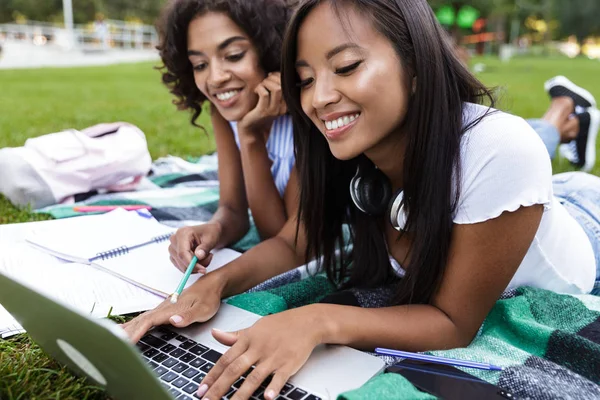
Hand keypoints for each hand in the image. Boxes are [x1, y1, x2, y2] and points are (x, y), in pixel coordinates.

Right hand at [121, 274, 224, 343]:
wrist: (211, 286)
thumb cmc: (208, 298)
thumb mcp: (204, 309)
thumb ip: (189, 316)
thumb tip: (173, 321)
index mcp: (170, 308)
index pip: (149, 321)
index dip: (136, 332)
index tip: (126, 343)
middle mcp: (163, 308)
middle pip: (140, 321)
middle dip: (126, 333)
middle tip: (113, 346)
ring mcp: (162, 309)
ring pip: (141, 319)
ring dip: (127, 329)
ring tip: (113, 339)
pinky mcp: (164, 311)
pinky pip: (145, 319)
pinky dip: (134, 325)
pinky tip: (128, 330)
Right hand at [169, 222, 221, 273]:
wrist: (209, 232)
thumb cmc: (210, 233)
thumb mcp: (211, 239)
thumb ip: (204, 248)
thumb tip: (198, 256)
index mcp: (182, 233)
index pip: (182, 253)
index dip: (191, 264)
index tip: (203, 269)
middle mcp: (174, 240)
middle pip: (181, 261)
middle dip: (197, 265)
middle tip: (209, 257)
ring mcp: (173, 248)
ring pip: (182, 266)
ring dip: (196, 266)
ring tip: (206, 256)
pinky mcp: (174, 255)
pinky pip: (182, 267)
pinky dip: (193, 267)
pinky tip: (200, 259)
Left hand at [196, 306, 322, 399]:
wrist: (307, 322)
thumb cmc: (280, 325)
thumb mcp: (255, 327)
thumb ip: (235, 336)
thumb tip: (215, 334)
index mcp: (248, 339)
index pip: (225, 359)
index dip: (212, 375)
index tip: (201, 389)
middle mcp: (258, 349)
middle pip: (235, 370)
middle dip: (220, 387)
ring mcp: (273, 357)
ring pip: (254, 377)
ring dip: (241, 393)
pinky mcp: (289, 364)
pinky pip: (280, 377)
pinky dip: (273, 387)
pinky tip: (267, 398)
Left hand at [237, 72, 286, 133]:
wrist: (250, 128)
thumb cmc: (258, 110)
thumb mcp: (270, 100)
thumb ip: (274, 89)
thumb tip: (274, 73)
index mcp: (285, 105)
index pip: (287, 85)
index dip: (278, 76)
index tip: (270, 77)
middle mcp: (281, 108)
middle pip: (282, 86)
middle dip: (272, 78)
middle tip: (264, 81)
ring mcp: (273, 111)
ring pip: (276, 88)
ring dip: (265, 83)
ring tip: (260, 86)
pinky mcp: (263, 111)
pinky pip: (264, 93)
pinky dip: (259, 88)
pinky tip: (255, 91)